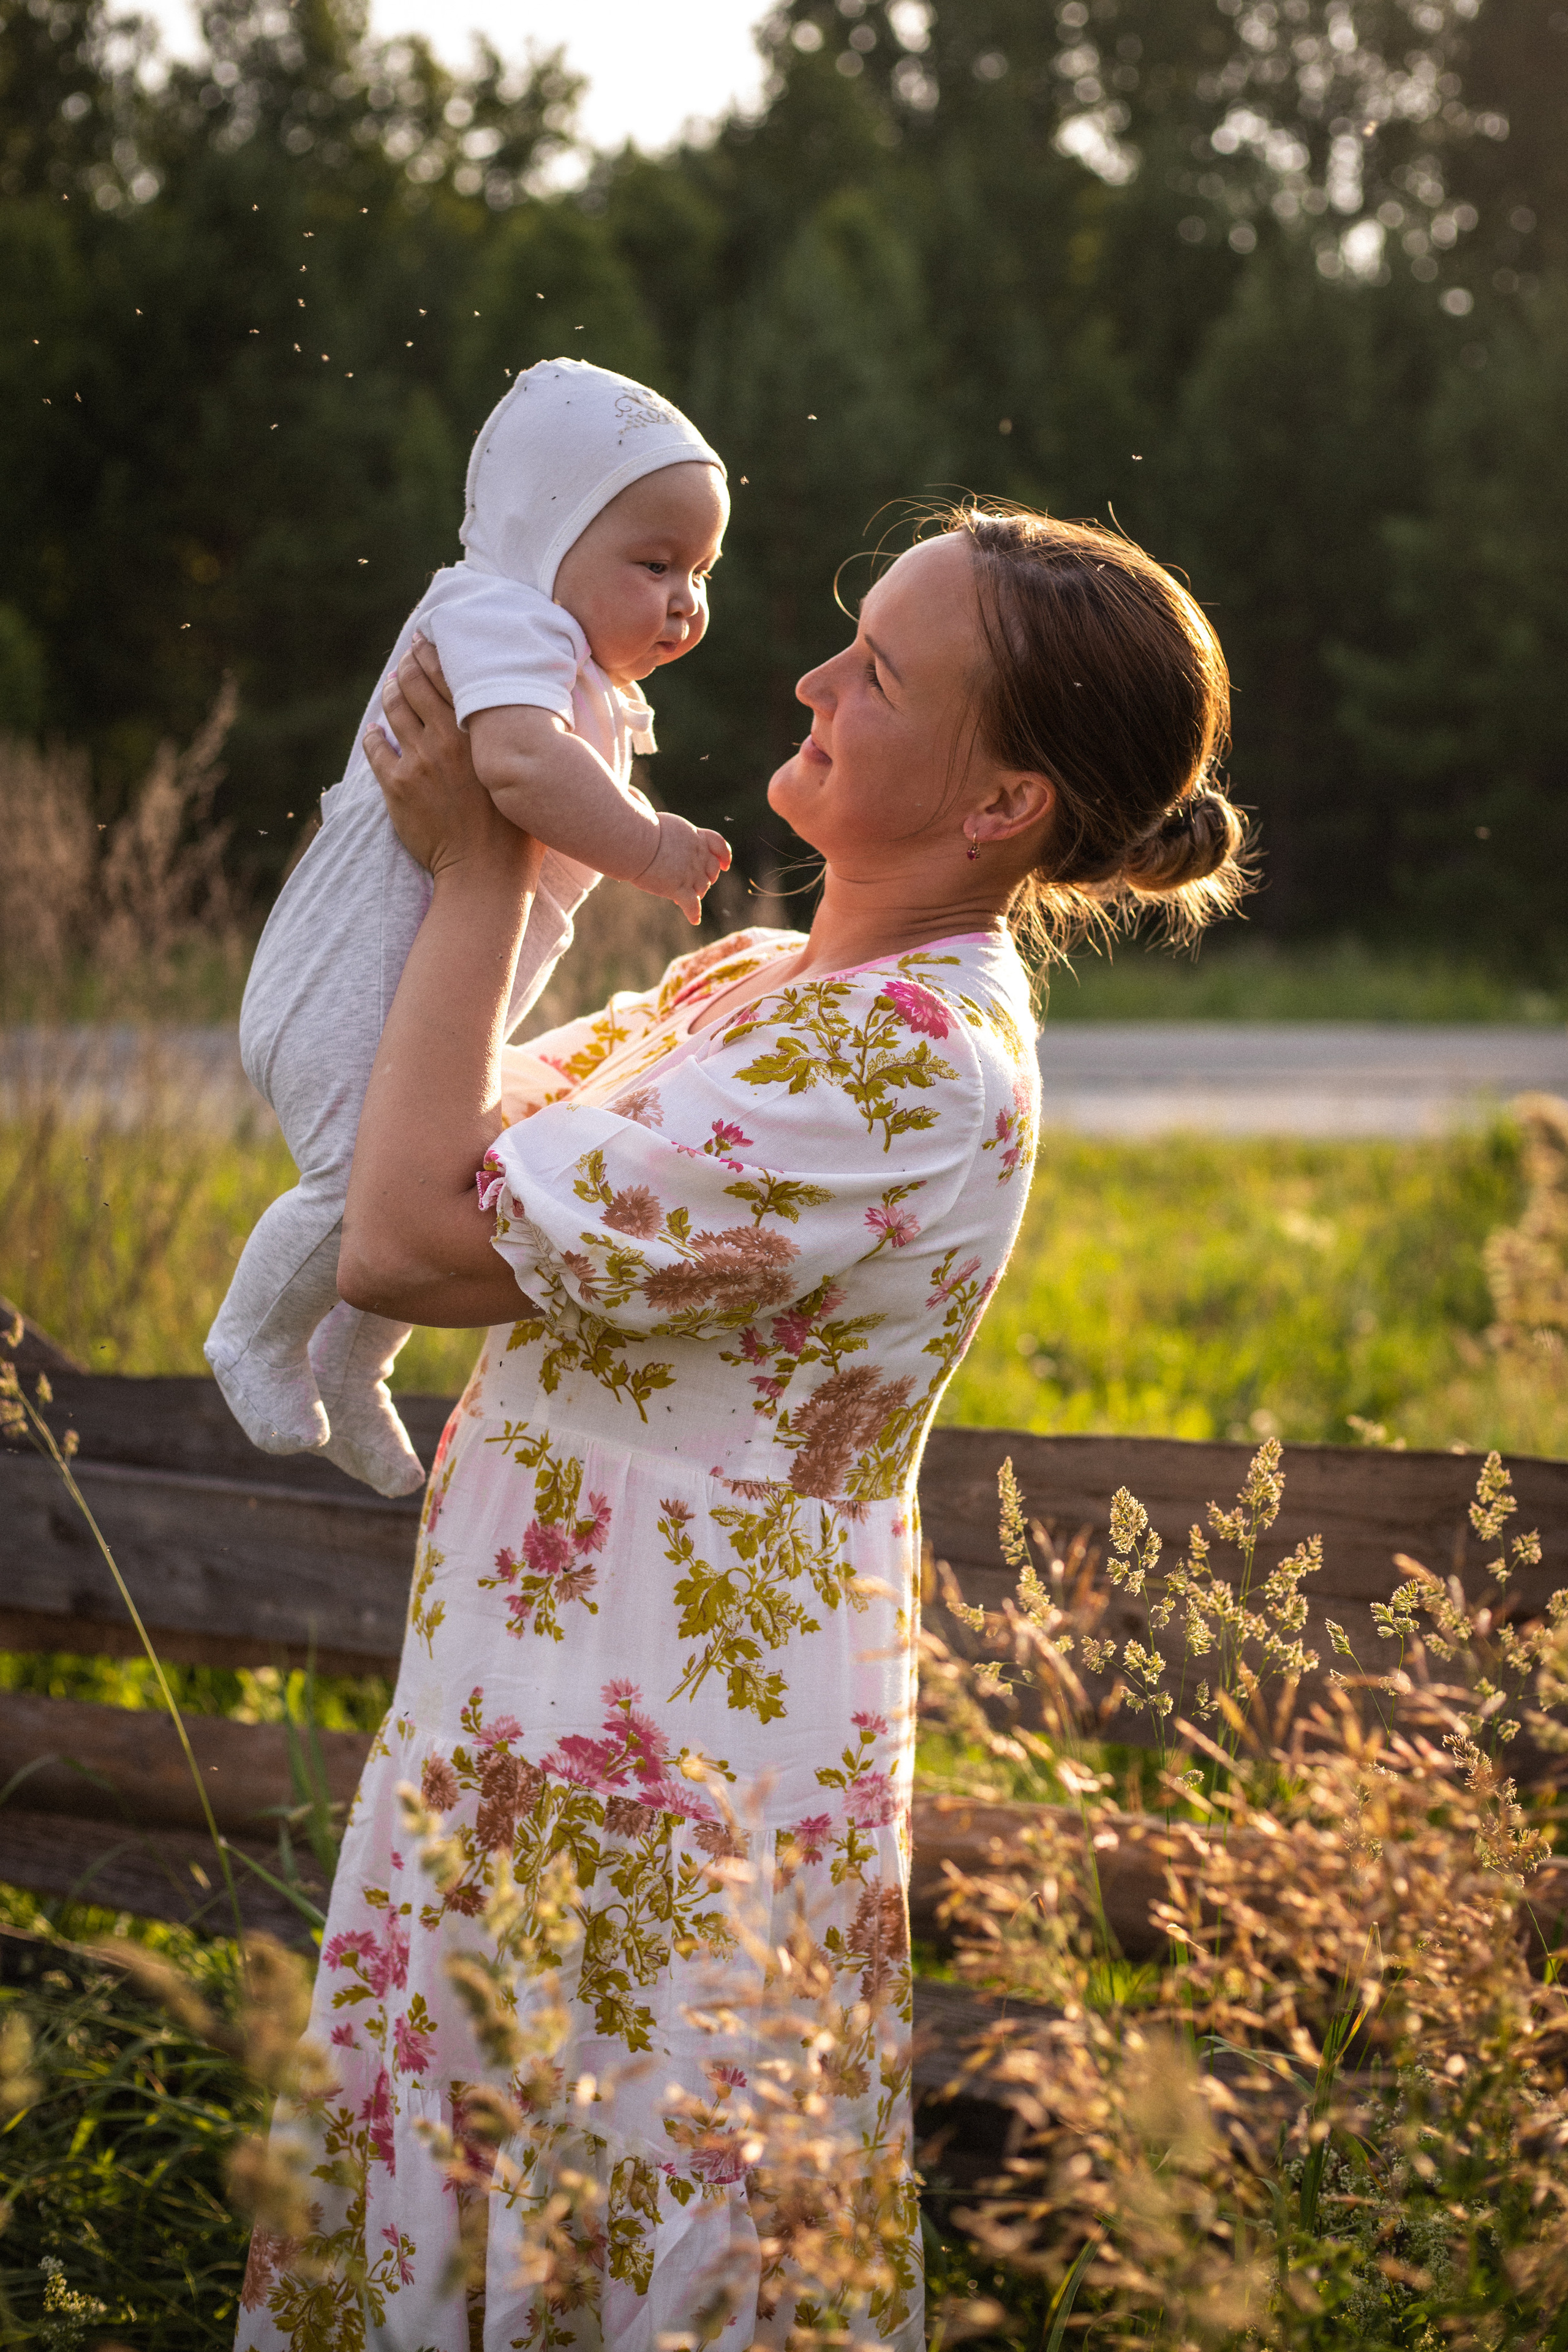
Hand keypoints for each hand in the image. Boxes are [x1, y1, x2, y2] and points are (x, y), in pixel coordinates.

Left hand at [363, 634, 539, 888]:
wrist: (485, 874)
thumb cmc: (515, 832)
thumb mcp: (522, 777)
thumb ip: (514, 744)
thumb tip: (519, 722)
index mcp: (480, 735)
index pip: (450, 677)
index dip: (434, 654)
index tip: (427, 642)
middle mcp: (448, 741)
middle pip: (417, 684)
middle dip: (409, 666)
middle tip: (407, 659)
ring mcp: (419, 761)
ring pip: (395, 709)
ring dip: (391, 693)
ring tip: (393, 687)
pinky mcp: (397, 785)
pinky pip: (376, 747)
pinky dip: (374, 734)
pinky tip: (376, 730)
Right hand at [636, 812, 731, 924]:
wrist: (634, 841)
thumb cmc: (636, 827)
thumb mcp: (655, 819)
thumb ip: (660, 824)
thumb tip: (640, 803)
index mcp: (693, 835)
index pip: (717, 844)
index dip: (724, 855)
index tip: (725, 865)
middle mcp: (696, 854)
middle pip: (710, 871)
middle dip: (706, 879)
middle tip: (696, 885)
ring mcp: (689, 872)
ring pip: (702, 888)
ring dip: (697, 894)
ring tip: (687, 899)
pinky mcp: (679, 888)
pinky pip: (692, 905)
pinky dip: (693, 913)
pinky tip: (694, 919)